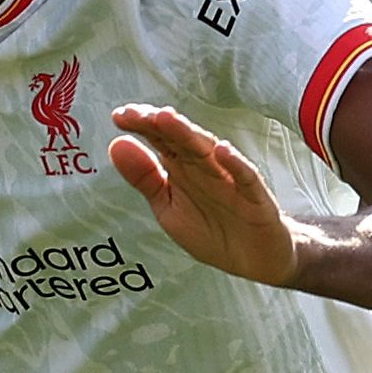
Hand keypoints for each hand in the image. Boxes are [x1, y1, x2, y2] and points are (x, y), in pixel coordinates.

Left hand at [108, 105, 297, 286]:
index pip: (161, 140)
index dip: (142, 126)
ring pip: (209, 152)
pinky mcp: (255, 197)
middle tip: (137, 113)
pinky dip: (236, 164)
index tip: (119, 116)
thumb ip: (145, 179)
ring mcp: (231, 179)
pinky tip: (222, 151)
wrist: (255, 259)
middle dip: (160, 125)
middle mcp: (206, 167)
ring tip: (168, 119)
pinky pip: (246, 177)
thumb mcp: (168, 208)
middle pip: (182, 140)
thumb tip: (116, 144)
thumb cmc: (211, 229)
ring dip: (189, 135)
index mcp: (183, 167)